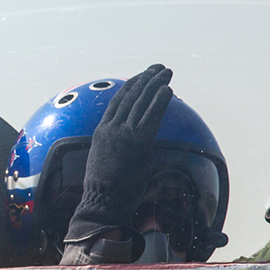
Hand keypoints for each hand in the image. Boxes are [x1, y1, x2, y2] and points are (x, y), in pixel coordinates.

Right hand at [64, 64, 172, 242]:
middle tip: (157, 68)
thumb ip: (114, 152)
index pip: (118, 102)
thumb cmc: (103, 193)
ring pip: (142, 101)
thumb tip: (126, 154)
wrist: (101, 202)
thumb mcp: (104, 165)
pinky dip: (160, 101)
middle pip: (131, 96)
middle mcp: (111, 128)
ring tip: (166, 72)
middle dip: (145, 79)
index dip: (130, 87)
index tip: (140, 77)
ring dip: (155, 84)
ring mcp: (124, 134)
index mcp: (102, 131)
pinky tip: (168, 90)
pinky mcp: (138, 142)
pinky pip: (151, 116)